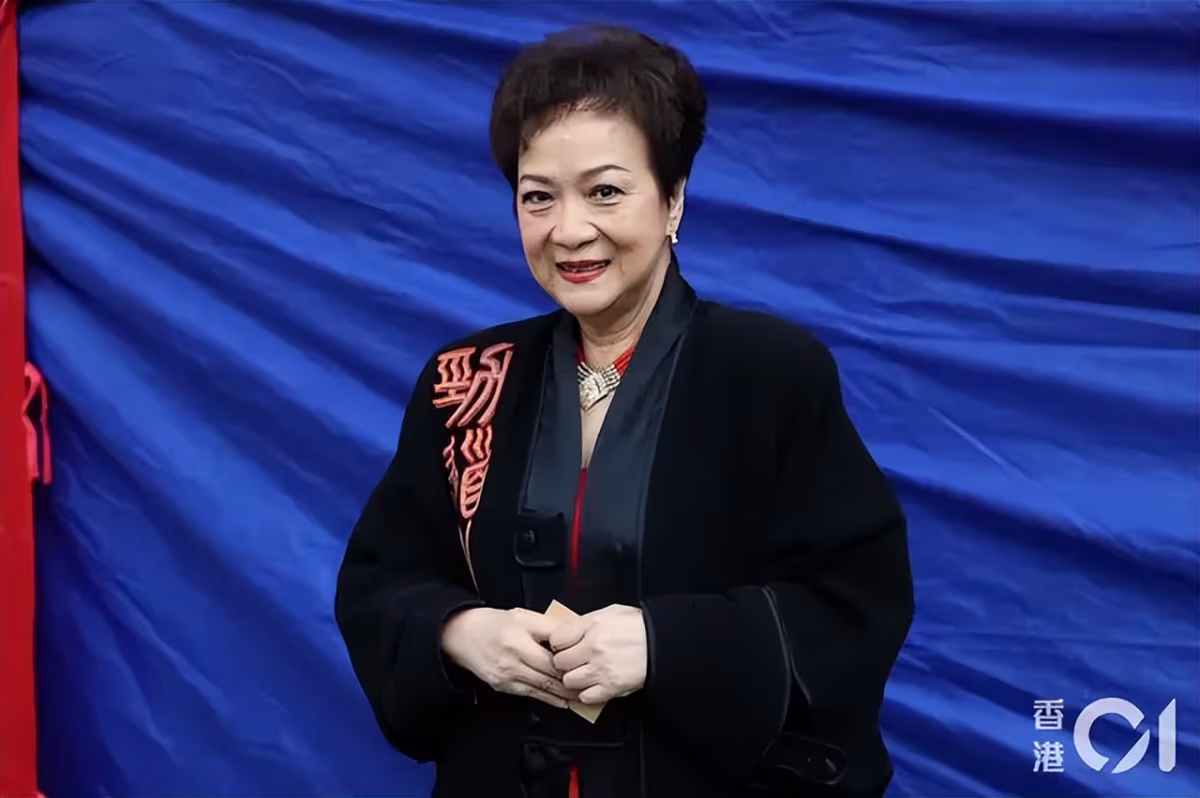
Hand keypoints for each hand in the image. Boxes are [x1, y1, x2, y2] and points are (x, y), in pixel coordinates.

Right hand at [441, 607, 577, 708]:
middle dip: (571, 684)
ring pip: (541, 689)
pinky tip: (561, 701)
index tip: (588, 667)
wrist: (462, 634)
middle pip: (549, 676)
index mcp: (519, 639)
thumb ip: (550, 626)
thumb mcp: (524, 616)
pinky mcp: (502, 686)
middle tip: (591, 687)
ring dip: (563, 696)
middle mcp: (512, 659)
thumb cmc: (493, 623)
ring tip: (581, 698)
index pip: (552, 657)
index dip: (572, 664)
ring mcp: (506, 675)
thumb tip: (574, 633)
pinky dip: (548, 699)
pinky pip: (530, 694)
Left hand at [550, 604, 646, 704]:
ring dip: (574, 679)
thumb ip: (585, 622)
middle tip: (572, 661)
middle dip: (564, 663)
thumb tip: (567, 630)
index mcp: (593, 625)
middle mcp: (594, 647)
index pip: (556, 639)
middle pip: (559, 662)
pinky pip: (586, 697)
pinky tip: (593, 685)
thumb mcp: (610, 613)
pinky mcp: (611, 687)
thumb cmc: (639, 627)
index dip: (558, 644)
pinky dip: (587, 694)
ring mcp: (602, 669)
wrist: (663, 644)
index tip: (562, 646)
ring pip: (569, 681)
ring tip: (583, 673)